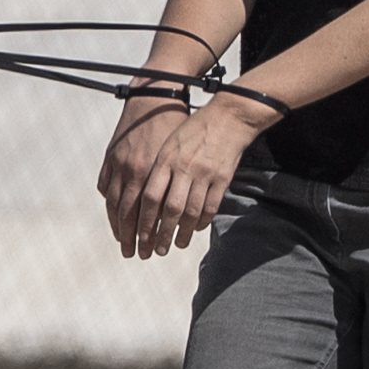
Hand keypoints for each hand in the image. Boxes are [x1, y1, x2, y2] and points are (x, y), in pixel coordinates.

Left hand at [99, 96, 259, 259]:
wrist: (229, 117)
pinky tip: (196, 229)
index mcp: (166, 159)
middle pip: (170, 209)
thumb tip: (146, 199)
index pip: (150, 197)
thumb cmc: (195, 130)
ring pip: (191, 212)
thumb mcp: (170, 143)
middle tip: (156, 251)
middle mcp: (183, 167)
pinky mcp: (222, 178)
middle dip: (161, 234)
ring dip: (183, 233)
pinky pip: (211, 206)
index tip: (140, 238)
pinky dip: (202, 221)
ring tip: (177, 244)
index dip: (144, 221)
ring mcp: (204, 173)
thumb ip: (159, 169)